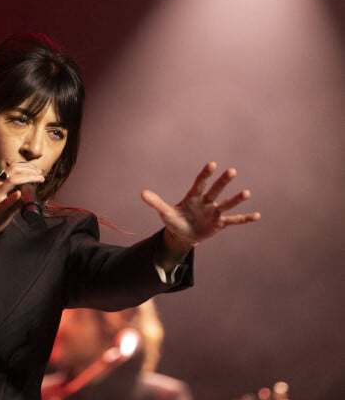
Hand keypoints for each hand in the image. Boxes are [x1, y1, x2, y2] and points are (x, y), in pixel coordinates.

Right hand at [0, 162, 44, 258]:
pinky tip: (19, 194)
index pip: (12, 169)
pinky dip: (11, 197)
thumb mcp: (3, 206)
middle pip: (13, 171)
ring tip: (37, 179)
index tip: (37, 170)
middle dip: (29, 169)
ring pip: (10, 181)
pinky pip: (3, 202)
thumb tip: (25, 197)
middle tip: (40, 174)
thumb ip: (14, 201)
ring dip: (26, 177)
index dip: (26, 166)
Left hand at [141, 162, 259, 254]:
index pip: (199, 184)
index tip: (212, 164)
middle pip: (215, 190)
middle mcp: (206, 202)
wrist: (183, 235)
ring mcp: (214, 212)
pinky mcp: (219, 224)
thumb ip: (155, 202)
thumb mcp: (164, 212)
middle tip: (232, 171)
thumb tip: (141, 193)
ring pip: (226, 204)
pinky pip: (234, 221)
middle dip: (223, 182)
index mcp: (193, 197)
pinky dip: (245, 219)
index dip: (205, 174)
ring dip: (236, 199)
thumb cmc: (174, 220)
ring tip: (247, 192)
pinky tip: (257, 215)